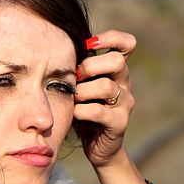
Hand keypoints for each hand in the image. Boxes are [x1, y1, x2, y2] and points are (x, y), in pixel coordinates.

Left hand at [73, 30, 136, 168]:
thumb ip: (78, 69)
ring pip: (106, 86)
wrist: (98, 145)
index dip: (110, 38)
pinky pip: (99, 111)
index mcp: (117, 71)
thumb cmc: (85, 110)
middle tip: (74, 77)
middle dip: (90, 67)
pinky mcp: (120, 122)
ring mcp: (125, 103)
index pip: (127, 44)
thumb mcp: (82, 86)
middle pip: (117, 61)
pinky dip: (81, 111)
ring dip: (82, 91)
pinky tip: (74, 113)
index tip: (89, 45)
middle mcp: (125, 84)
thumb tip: (56, 47)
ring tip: (73, 98)